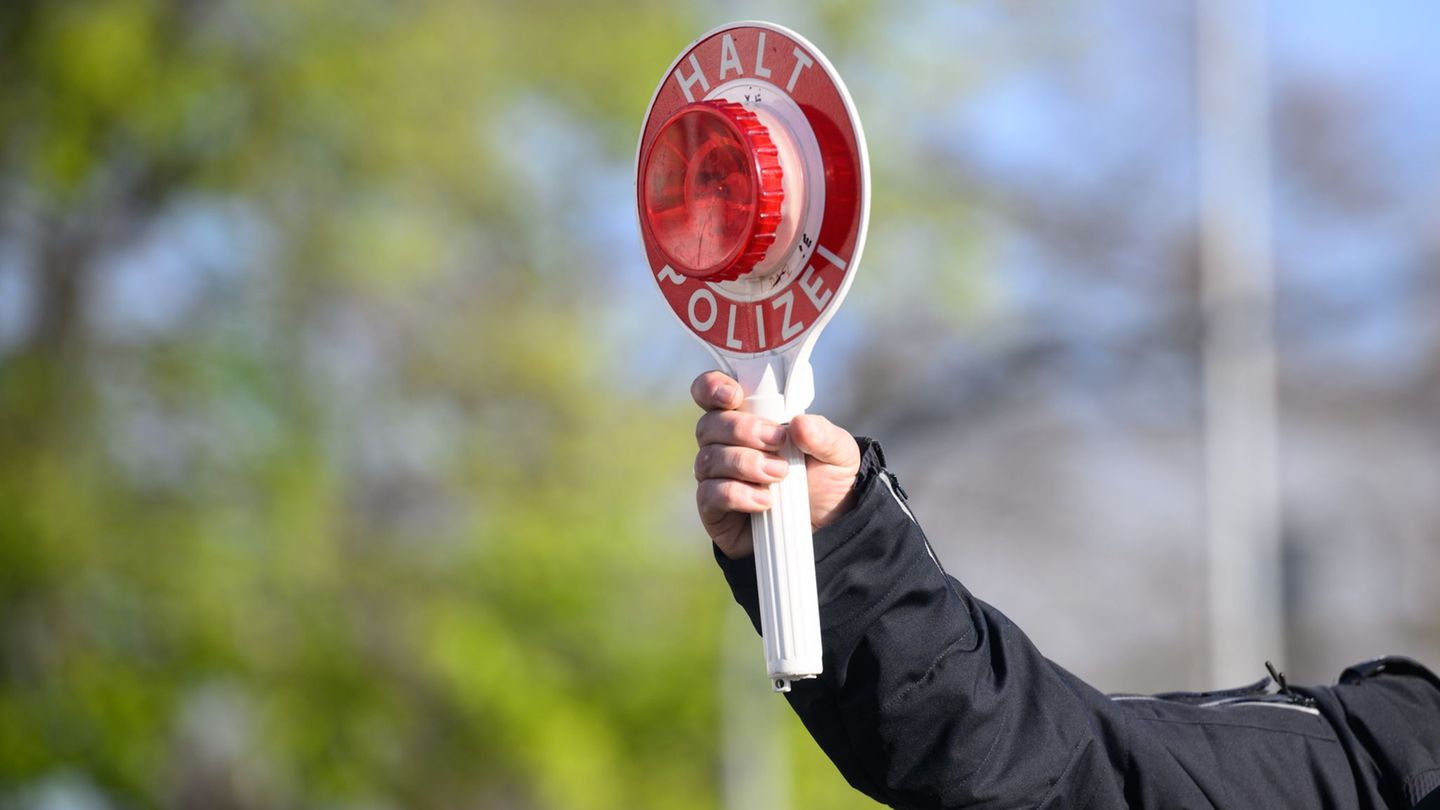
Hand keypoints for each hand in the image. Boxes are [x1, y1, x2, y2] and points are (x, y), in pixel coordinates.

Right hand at [691, 371, 861, 558]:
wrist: (827, 528)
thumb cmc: (825, 480)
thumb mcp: (838, 453)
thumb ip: (823, 435)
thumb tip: (798, 424)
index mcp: (746, 417)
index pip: (711, 392)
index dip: (712, 387)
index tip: (734, 396)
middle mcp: (723, 444)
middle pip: (708, 425)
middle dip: (742, 430)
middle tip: (778, 442)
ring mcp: (715, 476)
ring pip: (708, 459)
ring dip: (745, 463)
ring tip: (780, 475)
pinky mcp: (714, 509)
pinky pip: (710, 495)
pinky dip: (737, 494)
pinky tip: (765, 501)